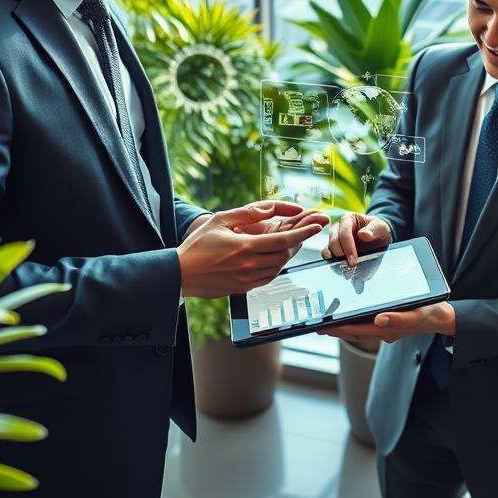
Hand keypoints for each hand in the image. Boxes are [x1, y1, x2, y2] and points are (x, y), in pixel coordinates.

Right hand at [177, 201, 329, 297]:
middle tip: (308, 230)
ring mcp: (247, 280)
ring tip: (294, 241)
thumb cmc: (197, 245)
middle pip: (286, 254)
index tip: (318, 224)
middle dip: (300, 242)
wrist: (179, 274)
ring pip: (279, 267)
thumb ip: (248, 213)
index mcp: (245, 247)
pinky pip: (269, 278)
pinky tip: (276, 256)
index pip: (284, 240)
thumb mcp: (220, 220)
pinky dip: (277, 266)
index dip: (305, 232)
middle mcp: (249, 265)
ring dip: (289, 254)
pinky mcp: (243, 289)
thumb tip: (272, 208)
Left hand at [319, 301, 454, 344]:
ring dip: (344, 324)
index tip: (322, 327)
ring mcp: (384, 328)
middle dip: (336, 328)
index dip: (338, 329)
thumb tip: (378, 319)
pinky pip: (367, 322)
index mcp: (386, 329)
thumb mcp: (415, 314)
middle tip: (318, 324)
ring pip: (359, 327)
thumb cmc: (429, 313)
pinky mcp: (388, 322)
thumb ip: (397, 318)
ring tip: (328, 320)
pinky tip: (351, 312)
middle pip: (353, 330)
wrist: (441, 317)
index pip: (355, 330)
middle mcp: (382, 330)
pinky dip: (355, 319)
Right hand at [320, 211, 391, 265]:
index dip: (348, 247)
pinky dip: (332, 264)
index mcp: (348, 219)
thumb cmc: (378, 229)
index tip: (354, 260)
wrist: (378, 238)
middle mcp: (338, 228)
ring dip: (334, 260)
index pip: (344, 233)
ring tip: (344, 270)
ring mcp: (334, 239)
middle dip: (340, 255)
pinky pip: (328, 256)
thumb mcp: (382, 227)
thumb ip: (374, 229)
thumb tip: (363, 234)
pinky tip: (340, 270)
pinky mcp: (334, 250)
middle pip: (333, 242)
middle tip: (351, 266)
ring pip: (328, 249)